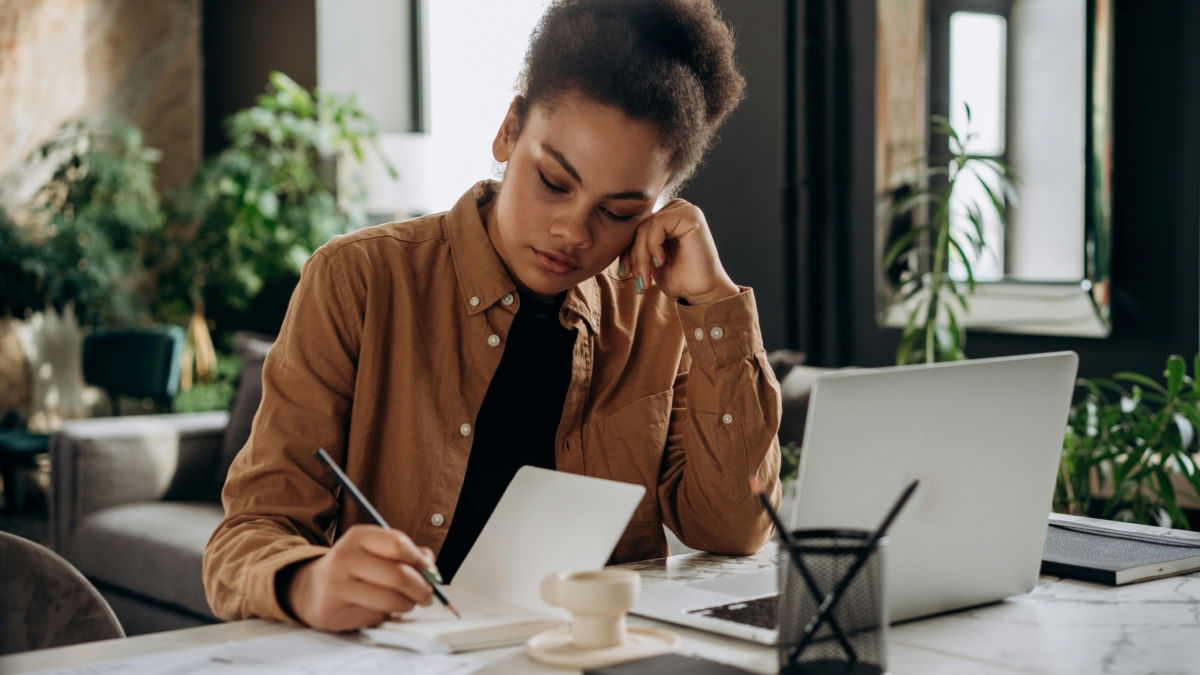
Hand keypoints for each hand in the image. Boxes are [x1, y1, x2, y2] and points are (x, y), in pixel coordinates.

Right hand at [284, 524, 436, 631]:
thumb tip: (432, 570)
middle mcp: (345, 558)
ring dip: (407, 605)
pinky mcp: (334, 611)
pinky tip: (379, 609)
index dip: (421, 561)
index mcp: (358, 536)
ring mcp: (337, 586)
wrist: (311, 588)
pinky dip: (386, 616)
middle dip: (421, 589)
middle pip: (398, 575)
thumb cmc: (353, 568)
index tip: (430, 572)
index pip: (399, 545)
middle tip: (427, 595)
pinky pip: (376, 617)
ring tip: (407, 603)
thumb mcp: (376, 550)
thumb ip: (407, 554)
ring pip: (390, 600)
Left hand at [618, 199, 739, 304]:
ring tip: (647, 277)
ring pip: (646, 226)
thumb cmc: (680, 278)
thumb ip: (636, 245)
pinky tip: (661, 262)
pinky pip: (657, 225)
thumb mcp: (649, 260)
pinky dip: (653, 247)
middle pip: (640, 225)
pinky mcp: (691, 215)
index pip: (637, 226)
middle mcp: (678, 208)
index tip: (625, 273)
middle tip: (639, 280)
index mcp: (668, 216)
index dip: (628, 250)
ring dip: (642, 256)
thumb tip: (612, 241)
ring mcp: (686, 210)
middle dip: (634, 255)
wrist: (702, 293)